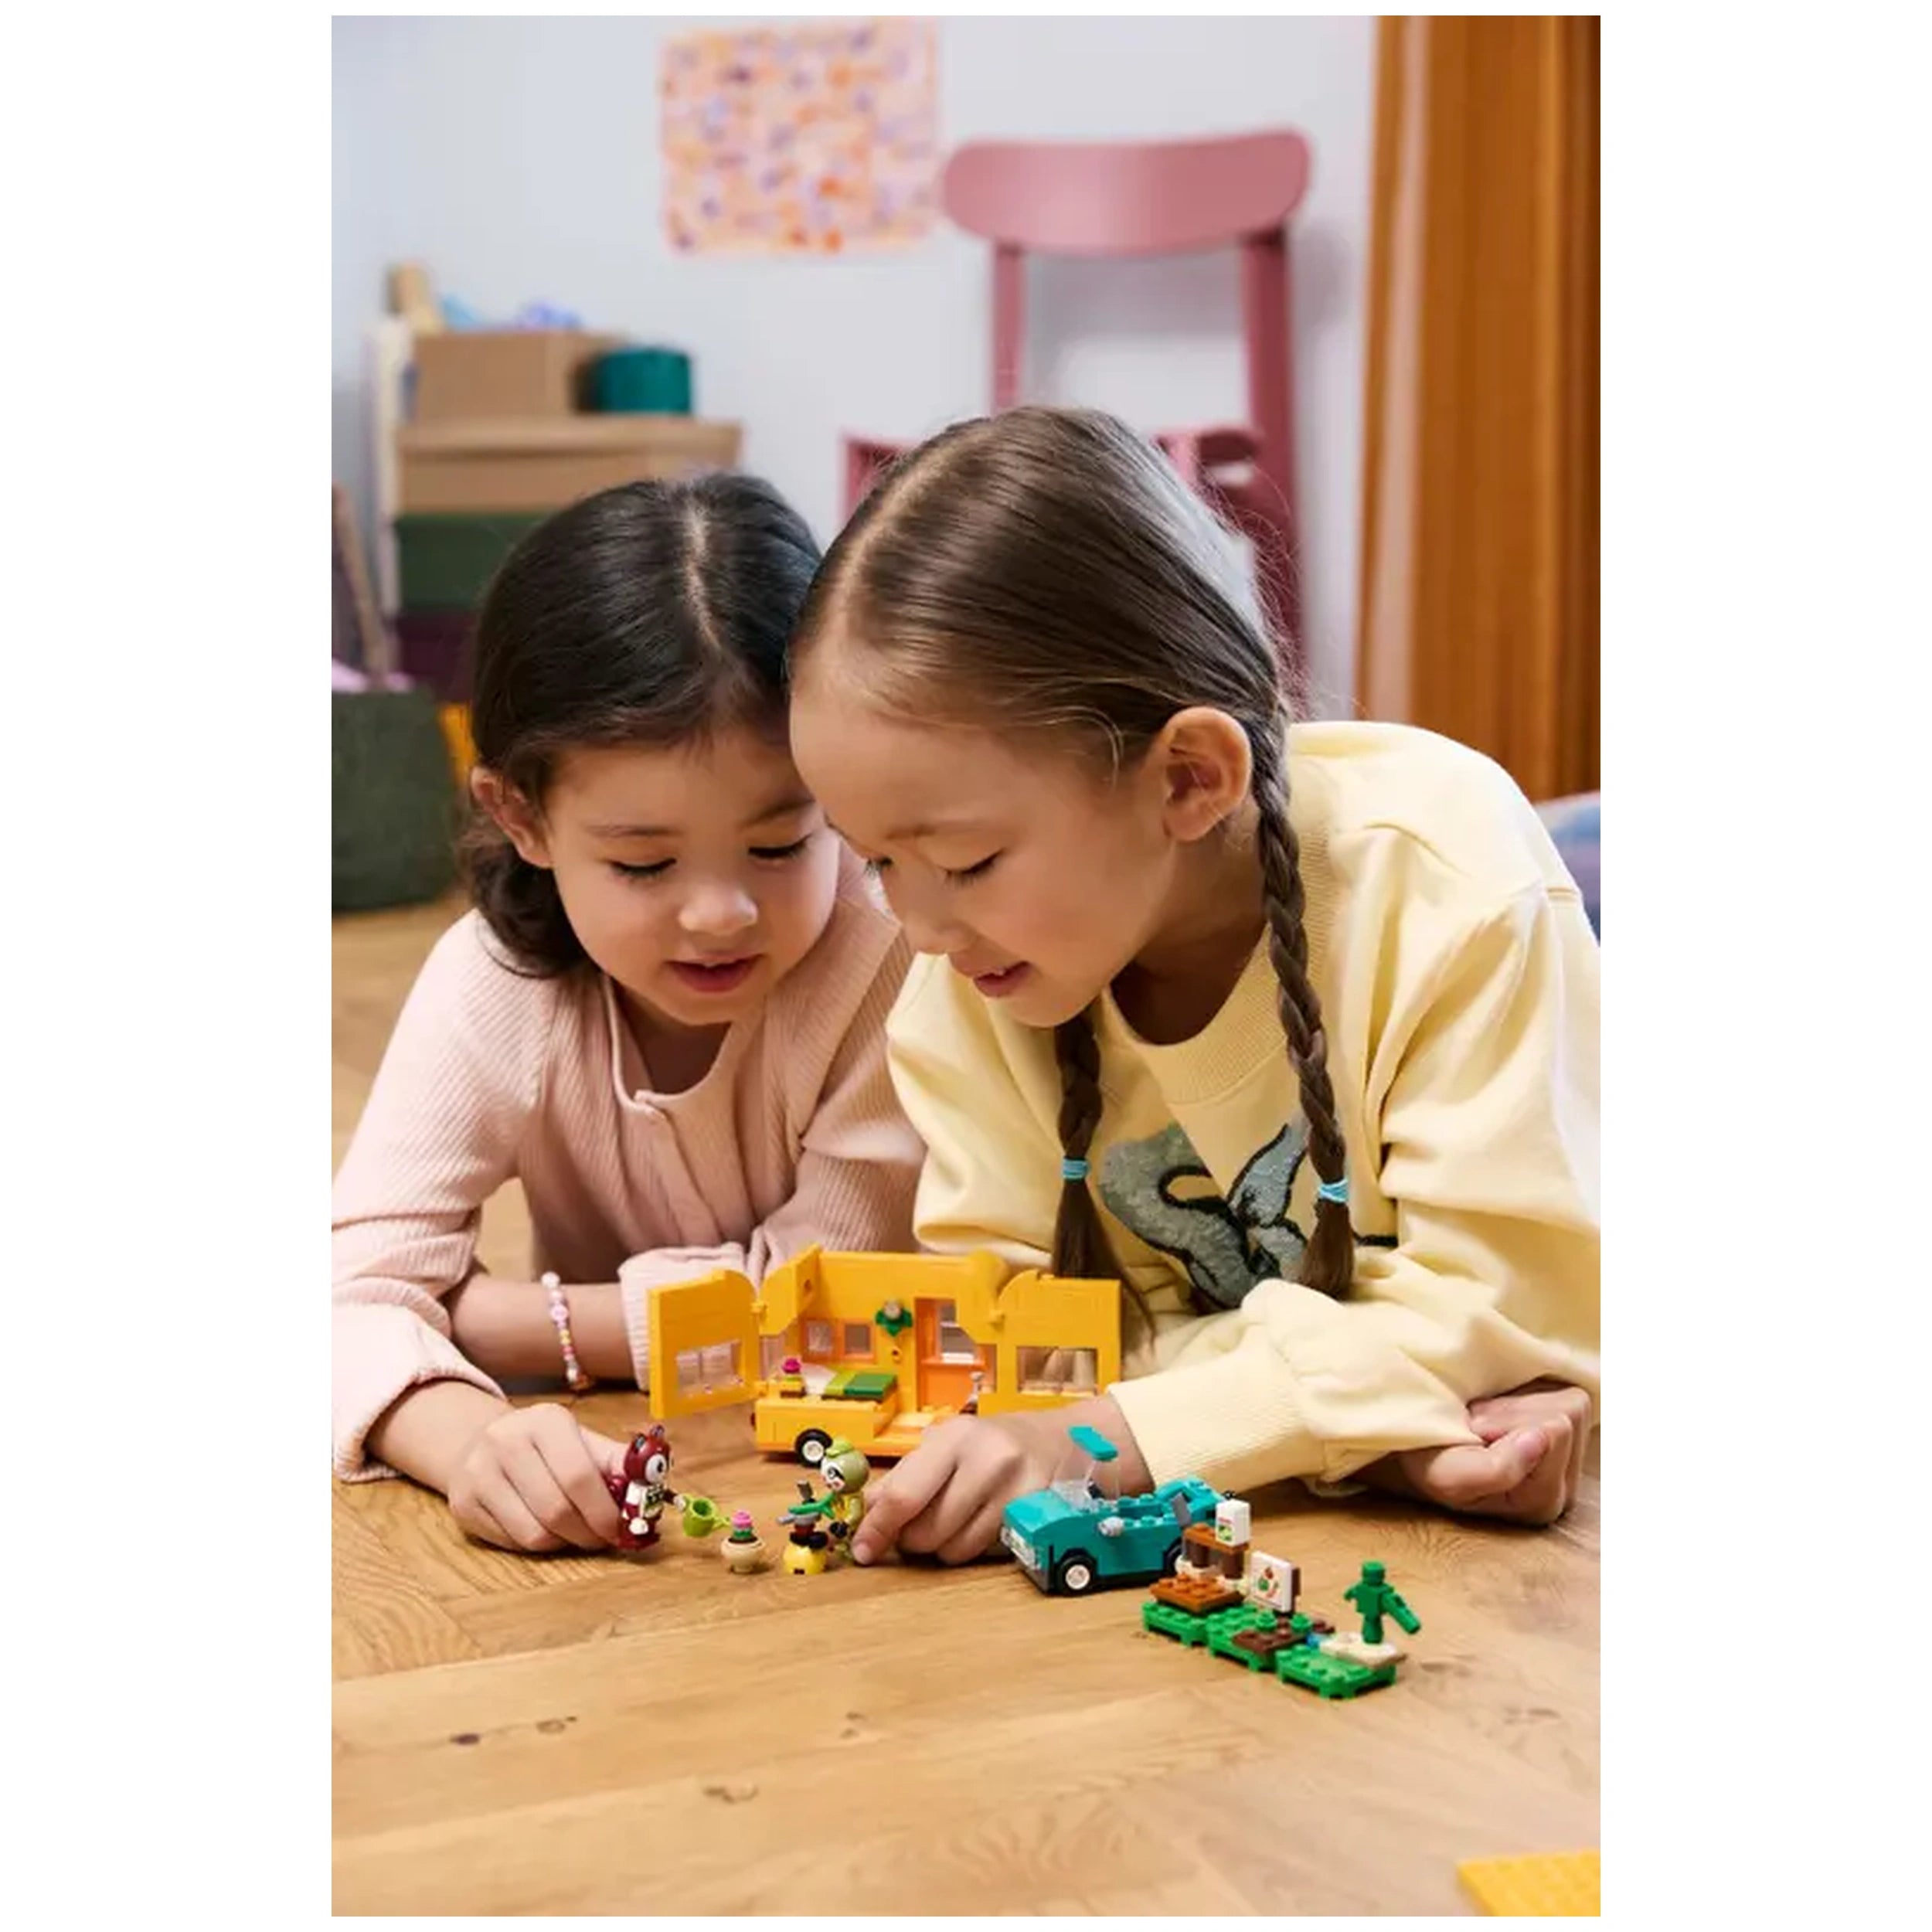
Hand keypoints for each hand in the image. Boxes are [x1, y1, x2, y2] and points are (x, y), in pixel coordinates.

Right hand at [447, 1403, 630, 1551]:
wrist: (479, 1441)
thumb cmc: (545, 1447)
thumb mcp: (581, 1441)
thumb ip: (617, 1463)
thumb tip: (656, 1486)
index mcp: (545, 1420)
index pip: (580, 1476)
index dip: (605, 1511)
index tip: (622, 1530)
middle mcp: (506, 1442)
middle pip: (557, 1510)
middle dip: (588, 1533)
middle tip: (602, 1538)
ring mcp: (479, 1474)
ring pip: (534, 1534)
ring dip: (564, 1542)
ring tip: (573, 1531)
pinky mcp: (463, 1505)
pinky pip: (512, 1543)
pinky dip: (537, 1546)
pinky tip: (543, 1529)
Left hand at [851, 1398, 1143, 1566]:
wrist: (1064, 1441)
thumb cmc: (992, 1444)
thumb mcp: (946, 1445)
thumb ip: (903, 1478)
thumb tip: (866, 1515)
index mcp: (955, 1438)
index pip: (904, 1495)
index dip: (878, 1529)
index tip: (862, 1550)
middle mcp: (989, 1460)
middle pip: (928, 1531)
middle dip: (913, 1540)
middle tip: (918, 1528)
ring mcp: (1019, 1491)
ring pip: (956, 1550)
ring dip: (944, 1548)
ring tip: (956, 1520)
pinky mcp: (1039, 1519)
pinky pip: (987, 1554)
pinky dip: (975, 1548)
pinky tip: (983, 1524)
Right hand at [1358, 1381, 1594, 1524]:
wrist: (1418, 1446)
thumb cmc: (1431, 1459)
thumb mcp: (1449, 1475)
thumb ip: (1498, 1469)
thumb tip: (1543, 1439)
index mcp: (1543, 1502)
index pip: (1555, 1432)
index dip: (1507, 1419)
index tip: (1473, 1433)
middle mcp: (1567, 1487)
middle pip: (1568, 1416)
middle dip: (1515, 1411)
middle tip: (1477, 1425)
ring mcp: (1572, 1460)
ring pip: (1573, 1403)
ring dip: (1521, 1402)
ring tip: (1487, 1420)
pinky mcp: (1571, 1435)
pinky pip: (1568, 1392)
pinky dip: (1532, 1392)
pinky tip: (1504, 1413)